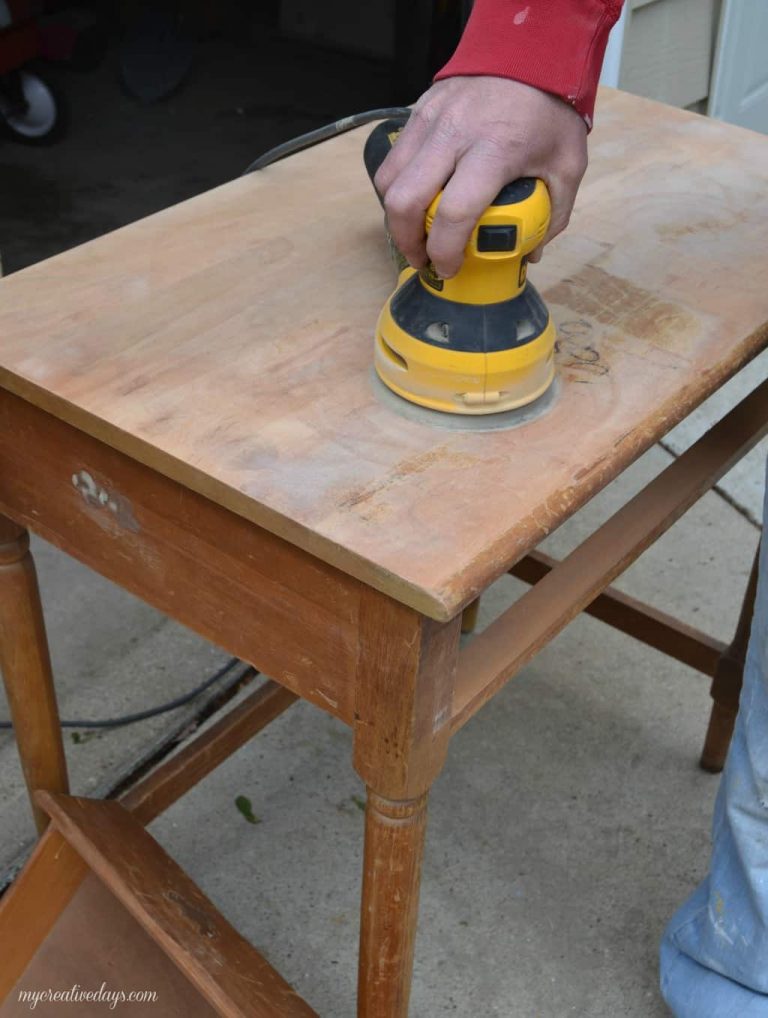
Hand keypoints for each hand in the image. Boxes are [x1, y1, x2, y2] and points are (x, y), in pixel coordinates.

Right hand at [374, 76, 587, 276]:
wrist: (530, 49)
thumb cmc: (550, 109)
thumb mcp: (568, 163)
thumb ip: (555, 211)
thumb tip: (532, 251)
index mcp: (494, 150)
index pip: (453, 212)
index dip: (444, 250)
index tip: (449, 268)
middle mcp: (454, 135)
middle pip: (406, 200)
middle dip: (407, 241)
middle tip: (422, 258)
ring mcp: (431, 120)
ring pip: (390, 181)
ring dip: (396, 216)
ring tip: (414, 233)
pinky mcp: (419, 111)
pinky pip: (393, 159)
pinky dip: (396, 188)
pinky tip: (415, 199)